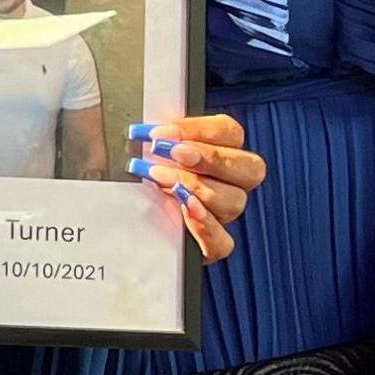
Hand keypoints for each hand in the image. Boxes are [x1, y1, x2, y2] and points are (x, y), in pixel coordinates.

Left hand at [125, 115, 264, 263]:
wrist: (124, 225)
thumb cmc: (142, 176)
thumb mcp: (149, 151)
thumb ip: (160, 137)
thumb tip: (153, 131)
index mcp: (221, 150)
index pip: (229, 132)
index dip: (198, 129)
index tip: (162, 132)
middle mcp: (231, 182)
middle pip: (249, 168)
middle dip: (210, 157)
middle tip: (173, 153)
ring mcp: (224, 215)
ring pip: (234, 201)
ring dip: (197, 186)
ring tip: (160, 178)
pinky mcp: (212, 245)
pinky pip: (223, 241)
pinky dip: (205, 224)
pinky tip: (184, 210)